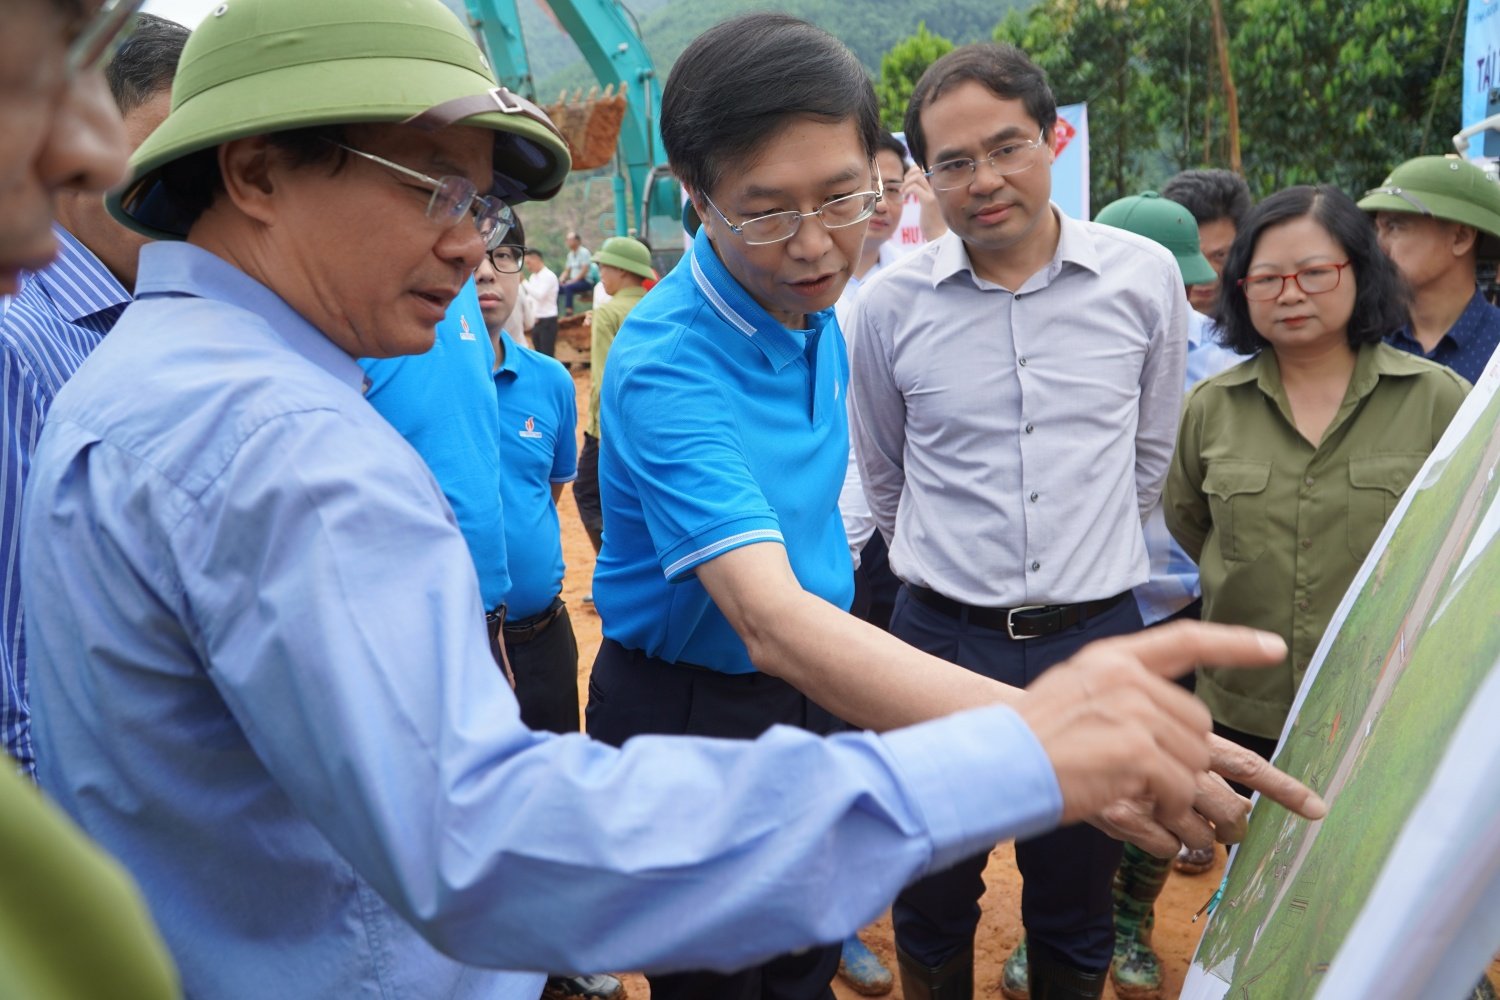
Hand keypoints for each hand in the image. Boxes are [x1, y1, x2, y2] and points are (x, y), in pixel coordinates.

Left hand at [901, 165, 946, 241]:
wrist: (940, 236)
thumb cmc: (933, 221)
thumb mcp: (928, 203)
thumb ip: (924, 191)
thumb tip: (912, 181)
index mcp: (938, 185)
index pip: (923, 168)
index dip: (912, 172)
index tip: (906, 183)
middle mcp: (938, 186)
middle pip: (919, 169)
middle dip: (907, 175)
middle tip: (903, 188)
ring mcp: (935, 193)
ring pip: (917, 176)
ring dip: (905, 183)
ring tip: (903, 192)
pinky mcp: (929, 201)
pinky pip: (915, 188)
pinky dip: (907, 190)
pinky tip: (905, 198)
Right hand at [1017, 622, 1326, 847]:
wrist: (997, 763)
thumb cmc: (1031, 740)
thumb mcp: (1076, 693)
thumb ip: (1124, 696)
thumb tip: (1179, 727)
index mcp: (1113, 659)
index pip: (1185, 641)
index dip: (1232, 645)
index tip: (1274, 648)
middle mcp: (1127, 678)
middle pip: (1198, 723)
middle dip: (1189, 761)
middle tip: (1159, 784)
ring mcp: (1133, 711)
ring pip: (1193, 761)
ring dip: (1177, 793)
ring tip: (1140, 799)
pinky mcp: (1136, 750)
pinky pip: (1179, 789)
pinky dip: (1168, 813)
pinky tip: (1138, 810)